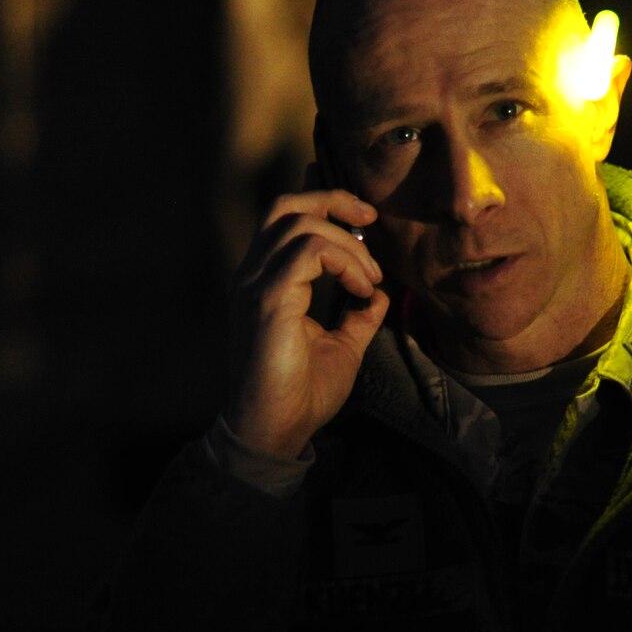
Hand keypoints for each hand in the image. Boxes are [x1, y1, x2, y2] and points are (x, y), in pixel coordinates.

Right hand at [223, 189, 388, 460]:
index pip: (284, 219)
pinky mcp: (268, 300)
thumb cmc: (301, 394)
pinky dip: (344, 262)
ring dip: (348, 245)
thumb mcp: (341, 346)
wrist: (276, 431)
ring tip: (368, 279)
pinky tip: (360, 289)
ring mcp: (256, 286)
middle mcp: (252, 276)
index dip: (327, 207)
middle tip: (370, 218)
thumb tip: (379, 294)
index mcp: (264, 283)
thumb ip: (357, 316)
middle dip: (333, 201)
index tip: (365, 222)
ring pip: (301, 225)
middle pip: (286, 207)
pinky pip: (308, 252)